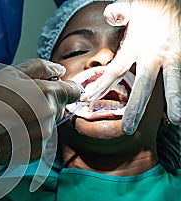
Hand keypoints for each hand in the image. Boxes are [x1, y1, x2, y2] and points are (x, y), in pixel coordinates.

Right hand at [0, 59, 80, 181]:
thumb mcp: (10, 73)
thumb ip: (40, 68)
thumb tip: (61, 71)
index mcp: (47, 92)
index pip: (73, 91)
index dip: (63, 89)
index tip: (51, 89)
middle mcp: (50, 115)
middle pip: (59, 108)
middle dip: (44, 105)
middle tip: (18, 104)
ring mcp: (44, 136)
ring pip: (48, 124)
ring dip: (34, 121)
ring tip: (11, 120)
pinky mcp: (36, 152)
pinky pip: (39, 140)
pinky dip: (28, 137)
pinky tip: (11, 133)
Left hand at [82, 0, 180, 133]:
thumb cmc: (152, 5)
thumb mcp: (133, 6)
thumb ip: (118, 13)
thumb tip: (110, 15)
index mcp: (136, 45)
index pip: (116, 70)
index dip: (102, 86)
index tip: (89, 100)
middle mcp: (154, 53)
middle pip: (143, 84)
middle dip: (135, 108)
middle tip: (128, 128)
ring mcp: (173, 55)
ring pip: (172, 82)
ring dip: (173, 101)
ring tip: (174, 119)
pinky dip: (180, 92)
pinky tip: (179, 108)